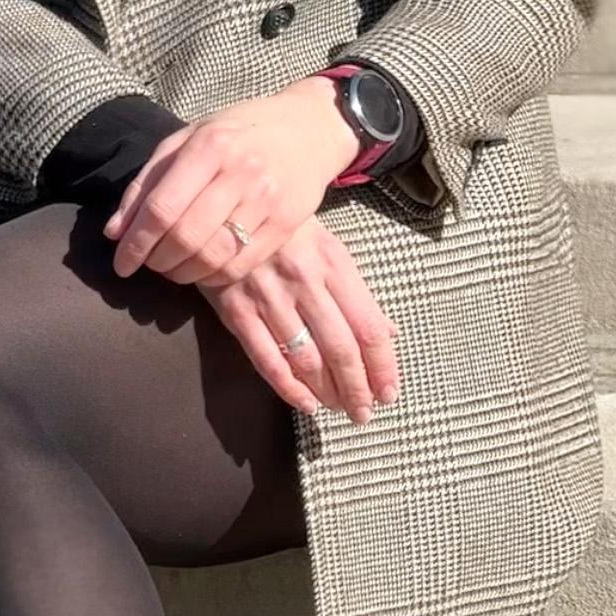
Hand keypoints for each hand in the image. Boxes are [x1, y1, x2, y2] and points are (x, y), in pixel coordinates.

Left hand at [102, 76, 357, 286]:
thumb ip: (147, 183)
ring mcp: (267, 199)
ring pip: (213, 257)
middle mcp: (240, 172)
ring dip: (183, 273)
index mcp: (209, 146)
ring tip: (173, 268)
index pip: (162, 207)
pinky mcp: (287, 223)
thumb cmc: (236, 133)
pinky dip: (213, 277)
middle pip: (185, 236)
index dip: (136, 243)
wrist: (306, 129)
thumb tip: (114, 233)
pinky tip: (203, 269)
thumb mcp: (186, 141)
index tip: (121, 264)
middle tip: (149, 264)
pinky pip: (241, 266)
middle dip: (157, 261)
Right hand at [194, 214, 400, 423]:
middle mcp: (304, 280)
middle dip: (358, 390)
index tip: (389, 392)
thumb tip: (388, 333)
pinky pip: (266, 359)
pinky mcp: (236, 309)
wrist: (227, 202)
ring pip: (307, 359)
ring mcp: (268, 296)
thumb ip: (357, 292)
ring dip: (328, 393)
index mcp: (333, 262)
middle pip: (341, 349)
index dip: (383, 366)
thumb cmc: (287, 230)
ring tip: (339, 409)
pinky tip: (305, 404)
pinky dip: (288, 388)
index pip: (368, 326)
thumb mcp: (328, 248)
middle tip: (364, 413)